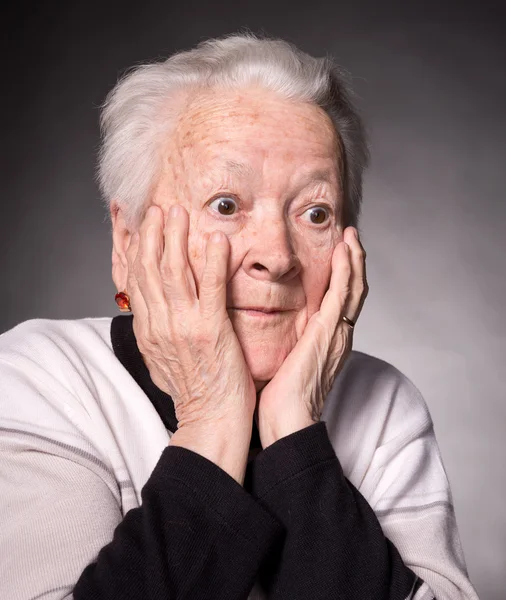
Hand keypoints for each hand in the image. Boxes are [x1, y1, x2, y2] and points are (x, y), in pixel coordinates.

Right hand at [125, 203, 256, 430]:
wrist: (211, 420)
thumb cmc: (194, 391)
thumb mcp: (162, 359)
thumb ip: (156, 330)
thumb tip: (150, 310)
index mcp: (147, 330)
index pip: (132, 279)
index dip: (130, 247)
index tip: (132, 222)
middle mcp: (159, 324)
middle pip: (147, 268)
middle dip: (150, 234)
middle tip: (156, 208)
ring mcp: (183, 326)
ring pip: (172, 271)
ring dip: (175, 237)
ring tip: (178, 211)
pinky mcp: (210, 329)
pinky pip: (209, 287)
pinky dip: (211, 260)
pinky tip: (216, 239)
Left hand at [255, 227, 367, 447]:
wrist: (287, 420)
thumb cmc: (282, 399)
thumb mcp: (286, 363)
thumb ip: (287, 344)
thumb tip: (271, 333)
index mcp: (329, 341)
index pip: (342, 301)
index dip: (344, 276)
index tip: (339, 253)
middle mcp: (339, 334)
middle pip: (354, 290)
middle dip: (355, 262)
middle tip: (351, 237)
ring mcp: (337, 332)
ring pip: (354, 286)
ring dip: (355, 258)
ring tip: (352, 235)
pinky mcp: (329, 331)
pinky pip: (343, 292)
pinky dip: (348, 269)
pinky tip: (345, 250)